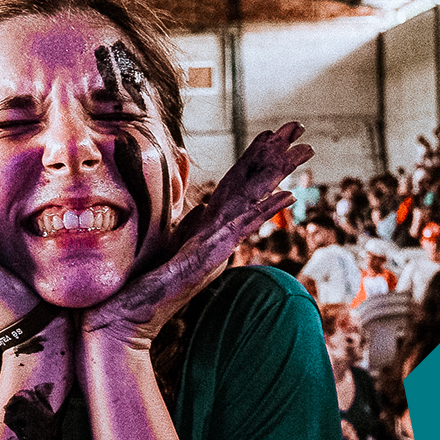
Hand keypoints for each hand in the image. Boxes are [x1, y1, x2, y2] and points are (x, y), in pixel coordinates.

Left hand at [82, 122, 311, 347]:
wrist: (135, 311)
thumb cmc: (149, 278)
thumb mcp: (170, 236)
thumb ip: (187, 215)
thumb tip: (200, 200)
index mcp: (211, 224)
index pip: (237, 182)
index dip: (254, 156)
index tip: (271, 133)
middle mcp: (221, 231)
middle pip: (253, 185)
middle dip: (277, 156)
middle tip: (300, 129)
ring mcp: (220, 243)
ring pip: (255, 200)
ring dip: (280, 174)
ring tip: (304, 151)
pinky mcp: (214, 254)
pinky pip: (244, 226)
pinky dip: (266, 209)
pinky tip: (286, 194)